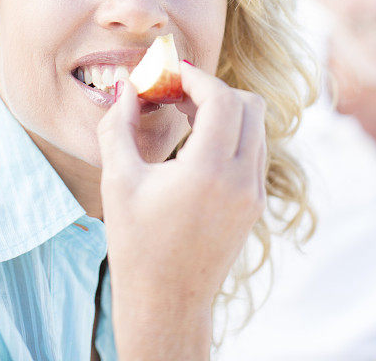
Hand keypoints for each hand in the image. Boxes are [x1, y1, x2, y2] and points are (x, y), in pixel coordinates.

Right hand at [97, 61, 266, 359]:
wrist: (166, 302)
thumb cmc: (136, 244)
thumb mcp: (118, 179)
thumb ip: (119, 125)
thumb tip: (127, 87)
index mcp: (209, 172)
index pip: (222, 99)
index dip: (197, 77)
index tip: (171, 73)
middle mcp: (242, 180)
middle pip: (249, 105)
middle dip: (213, 89)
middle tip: (177, 91)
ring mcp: (254, 194)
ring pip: (257, 126)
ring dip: (225, 110)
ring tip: (185, 113)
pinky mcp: (255, 203)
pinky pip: (255, 149)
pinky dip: (232, 133)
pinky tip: (197, 141)